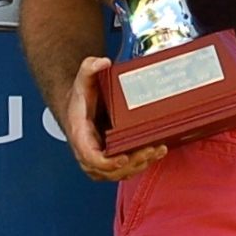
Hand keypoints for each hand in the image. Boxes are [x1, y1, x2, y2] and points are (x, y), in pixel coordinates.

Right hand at [62, 56, 167, 180]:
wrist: (77, 106)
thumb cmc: (80, 97)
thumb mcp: (82, 79)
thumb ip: (89, 67)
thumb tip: (102, 62)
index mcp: (80, 135)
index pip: (90, 157)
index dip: (107, 162)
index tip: (122, 158)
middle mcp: (88, 151)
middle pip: (108, 170)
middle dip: (131, 163)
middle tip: (149, 150)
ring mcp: (99, 158)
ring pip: (118, 172)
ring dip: (139, 165)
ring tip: (157, 150)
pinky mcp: (110, 158)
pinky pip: (124, 168)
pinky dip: (140, 164)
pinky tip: (155, 153)